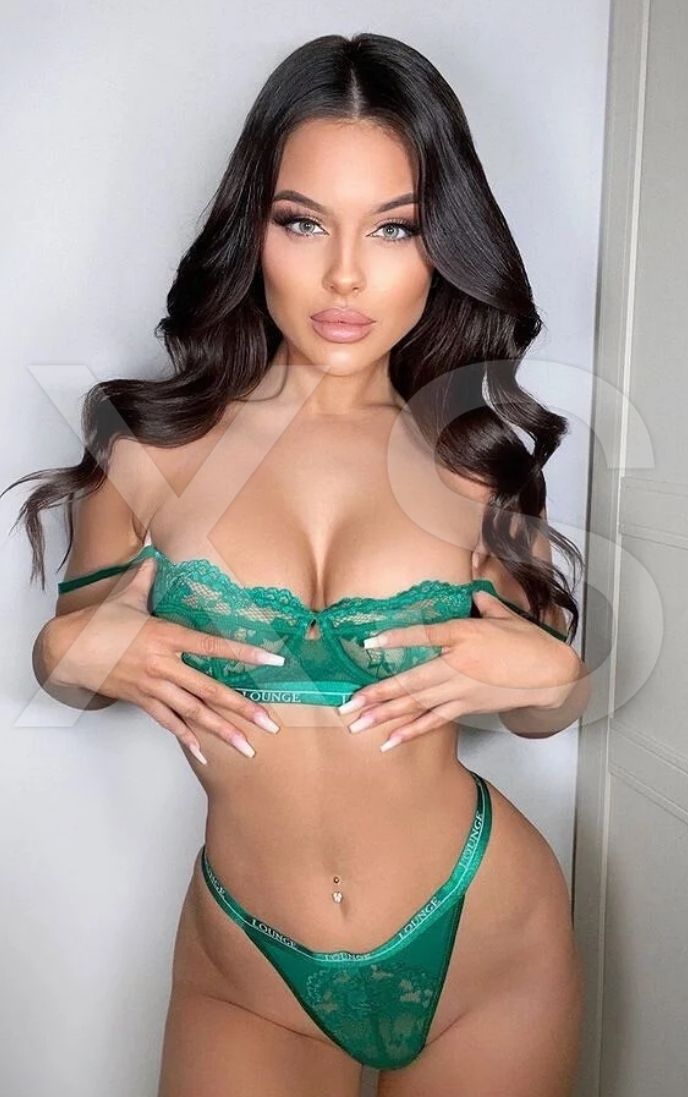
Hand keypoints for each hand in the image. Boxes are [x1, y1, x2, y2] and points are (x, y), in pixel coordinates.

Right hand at [47, 555, 282, 761]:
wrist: (67, 649)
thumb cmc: (99, 622)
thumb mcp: (128, 596)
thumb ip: (148, 577)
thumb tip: (155, 552)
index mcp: (167, 636)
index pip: (214, 646)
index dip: (245, 653)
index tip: (273, 661)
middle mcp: (164, 664)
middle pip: (210, 689)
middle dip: (243, 708)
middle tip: (271, 723)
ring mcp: (153, 686)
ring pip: (194, 713)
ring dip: (222, 731)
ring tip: (247, 748)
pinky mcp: (141, 700)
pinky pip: (168, 723)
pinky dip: (187, 739)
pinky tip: (205, 754)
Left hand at [337, 589, 574, 750]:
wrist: (553, 675)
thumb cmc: (530, 642)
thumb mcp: (505, 616)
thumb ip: (484, 604)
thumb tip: (473, 594)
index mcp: (465, 634)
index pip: (425, 636)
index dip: (397, 639)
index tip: (371, 642)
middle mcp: (458, 665)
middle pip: (411, 680)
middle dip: (376, 694)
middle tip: (347, 704)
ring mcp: (460, 690)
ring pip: (416, 704)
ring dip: (385, 716)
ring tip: (357, 725)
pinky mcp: (466, 707)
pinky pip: (433, 721)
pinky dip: (410, 731)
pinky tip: (389, 741)